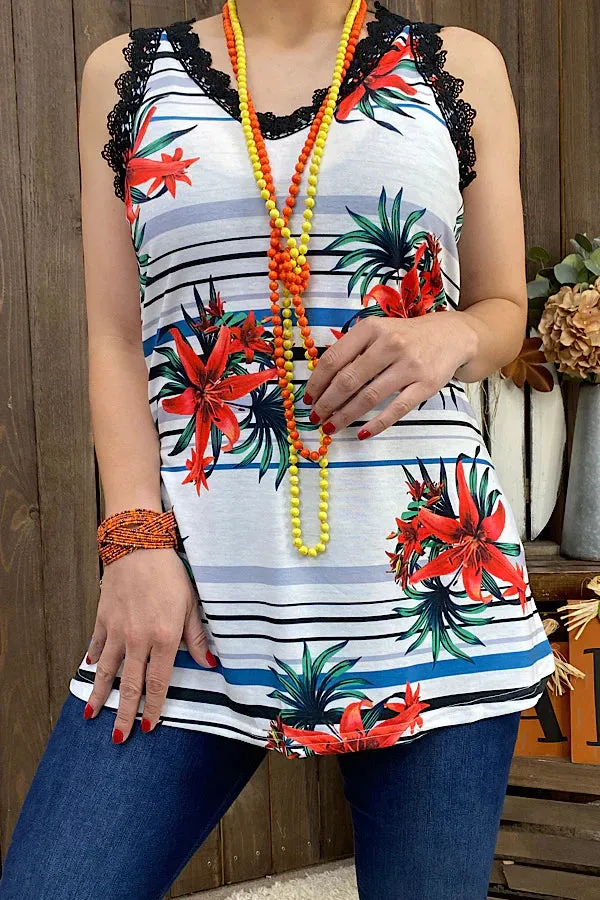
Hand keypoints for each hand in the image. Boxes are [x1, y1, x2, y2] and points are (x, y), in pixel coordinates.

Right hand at [84, 547, 214, 742]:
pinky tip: (88, 668)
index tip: (149, 727)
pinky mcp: (103, 618)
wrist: (138, 546)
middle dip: (124, 714)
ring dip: (100, 694)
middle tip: (118, 738)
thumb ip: (197, 636)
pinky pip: (96, 644)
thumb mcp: (191, 604)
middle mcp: (137, 640)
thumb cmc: (170, 573)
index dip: (154, 708)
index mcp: (163, 638)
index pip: (158, 683)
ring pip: (106, 671)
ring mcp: (117, 630)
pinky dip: (92, 658)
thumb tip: (208, 662)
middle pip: (130, 685)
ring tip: (91, 714)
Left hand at [304, 310, 477, 437]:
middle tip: (316, 418)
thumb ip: (352, 350)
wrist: (452, 336)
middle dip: (327, 403)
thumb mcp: (378, 331)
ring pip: (369, 397)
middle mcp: (390, 344)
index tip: (308, 399)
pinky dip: (377, 424)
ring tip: (331, 427)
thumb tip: (321, 382)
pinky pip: (396, 409)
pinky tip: (362, 433)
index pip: (335, 358)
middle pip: (348, 380)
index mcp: (371, 328)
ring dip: (345, 416)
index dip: (317, 382)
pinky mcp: (426, 385)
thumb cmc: (407, 336)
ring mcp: (410, 365)